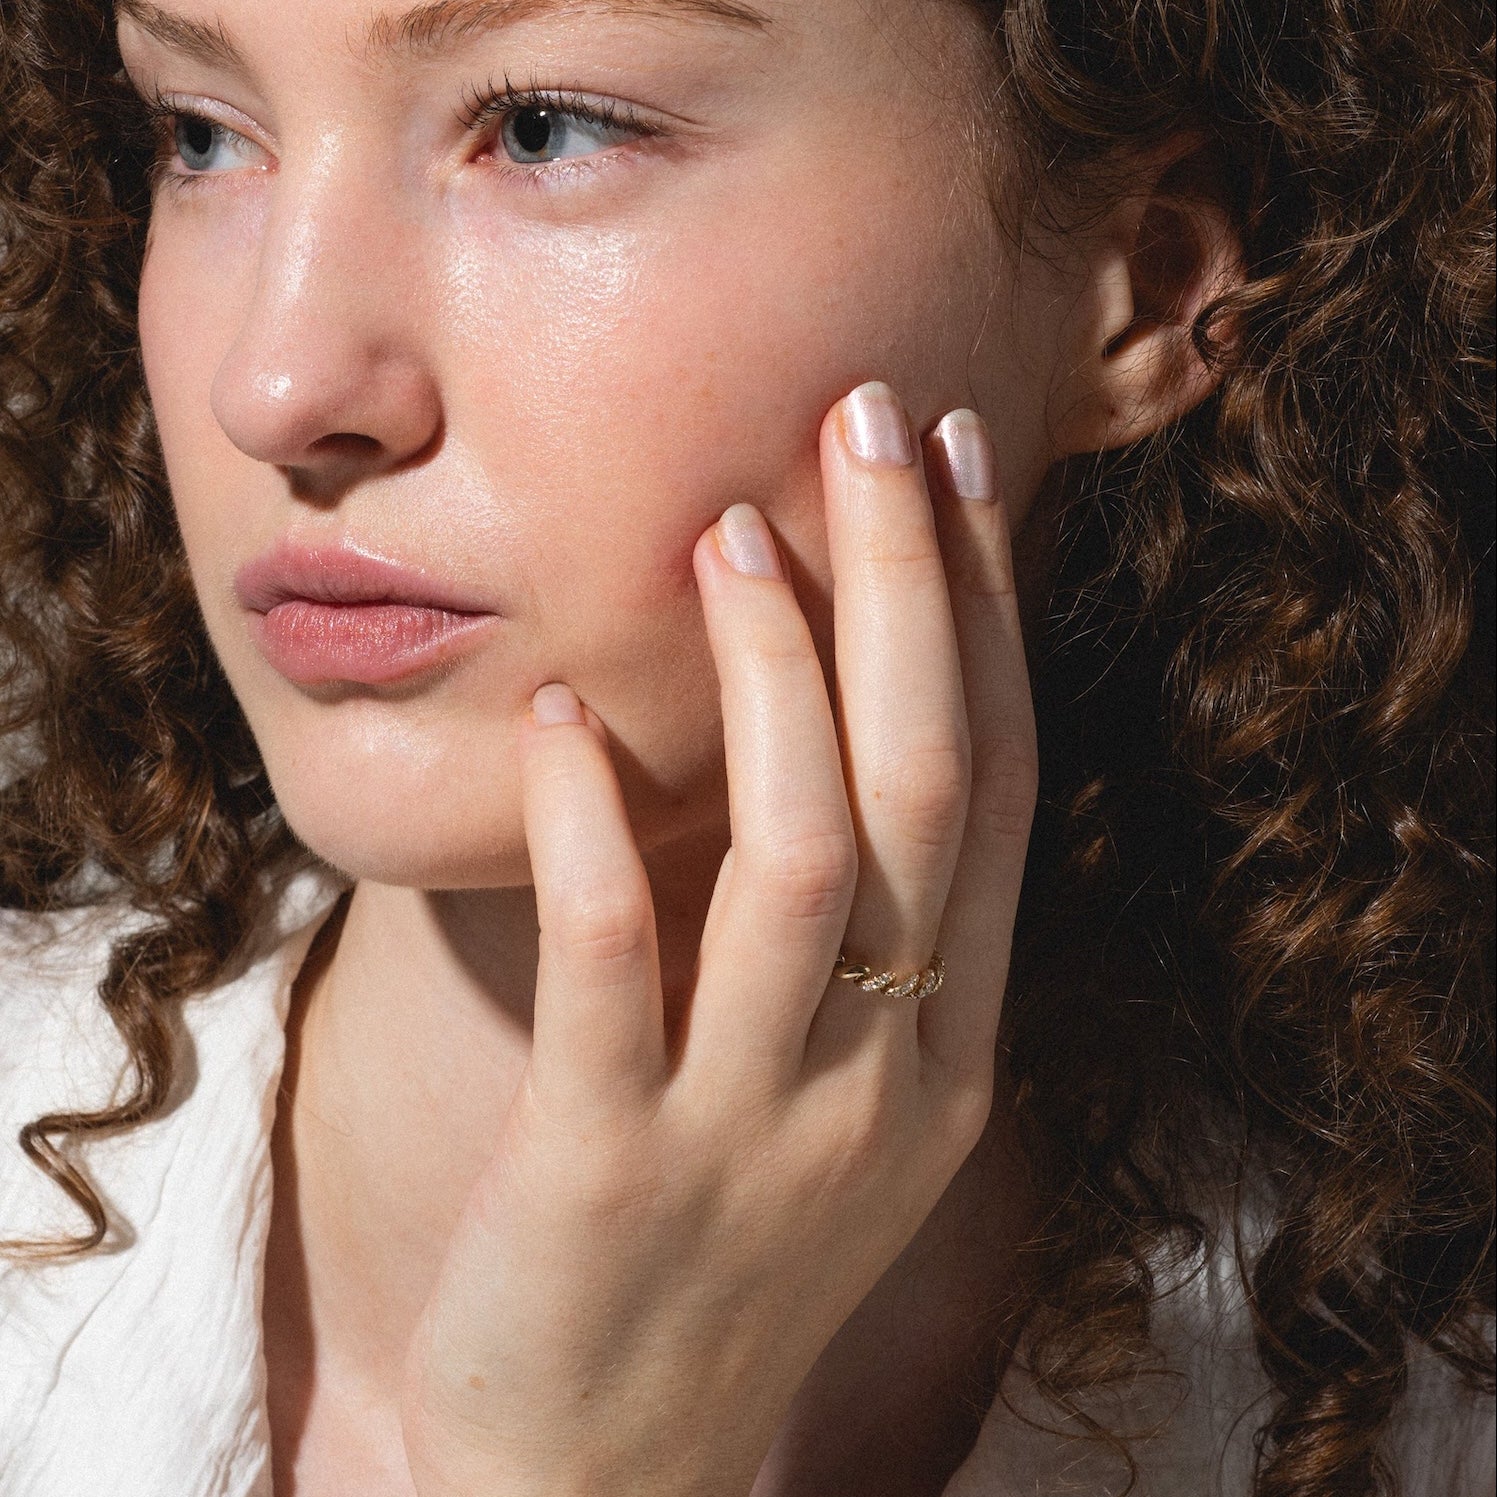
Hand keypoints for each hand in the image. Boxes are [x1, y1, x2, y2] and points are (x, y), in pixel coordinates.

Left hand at [399, 382, 1036, 1496]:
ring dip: (775, 683)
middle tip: (864, 424)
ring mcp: (758, 1127)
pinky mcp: (610, 1170)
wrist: (610, 1466)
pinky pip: (610, 964)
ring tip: (728, 536)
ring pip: (802, 862)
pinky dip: (590, 825)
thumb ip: (857, 936)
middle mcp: (886, 1074)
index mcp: (951, 1044)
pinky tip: (558, 715)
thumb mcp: (834, 1093)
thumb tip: (830, 718)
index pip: (998, 790)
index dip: (984, 618)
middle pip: (927, 791)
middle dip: (908, 592)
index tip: (956, 468)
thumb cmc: (726, 1246)